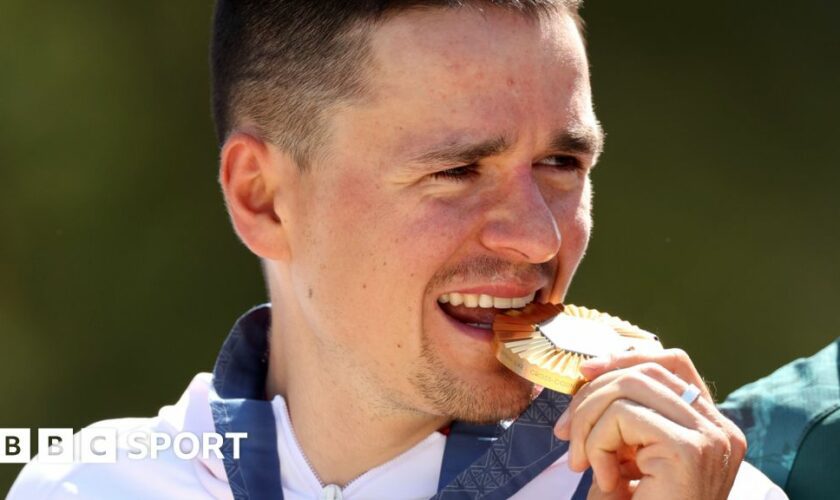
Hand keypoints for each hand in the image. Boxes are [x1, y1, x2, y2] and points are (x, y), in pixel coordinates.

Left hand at [553, 349, 745, 498]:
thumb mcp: (626, 456)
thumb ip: (620, 415)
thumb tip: (588, 372)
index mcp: (710, 425)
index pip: (671, 361)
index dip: (624, 356)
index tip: (583, 373)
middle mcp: (720, 428)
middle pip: (644, 370)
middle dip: (591, 394)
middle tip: (563, 433)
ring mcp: (711, 437)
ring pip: (628, 386)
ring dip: (587, 422)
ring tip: (581, 462)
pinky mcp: (691, 450)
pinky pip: (623, 416)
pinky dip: (597, 443)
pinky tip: (603, 479)